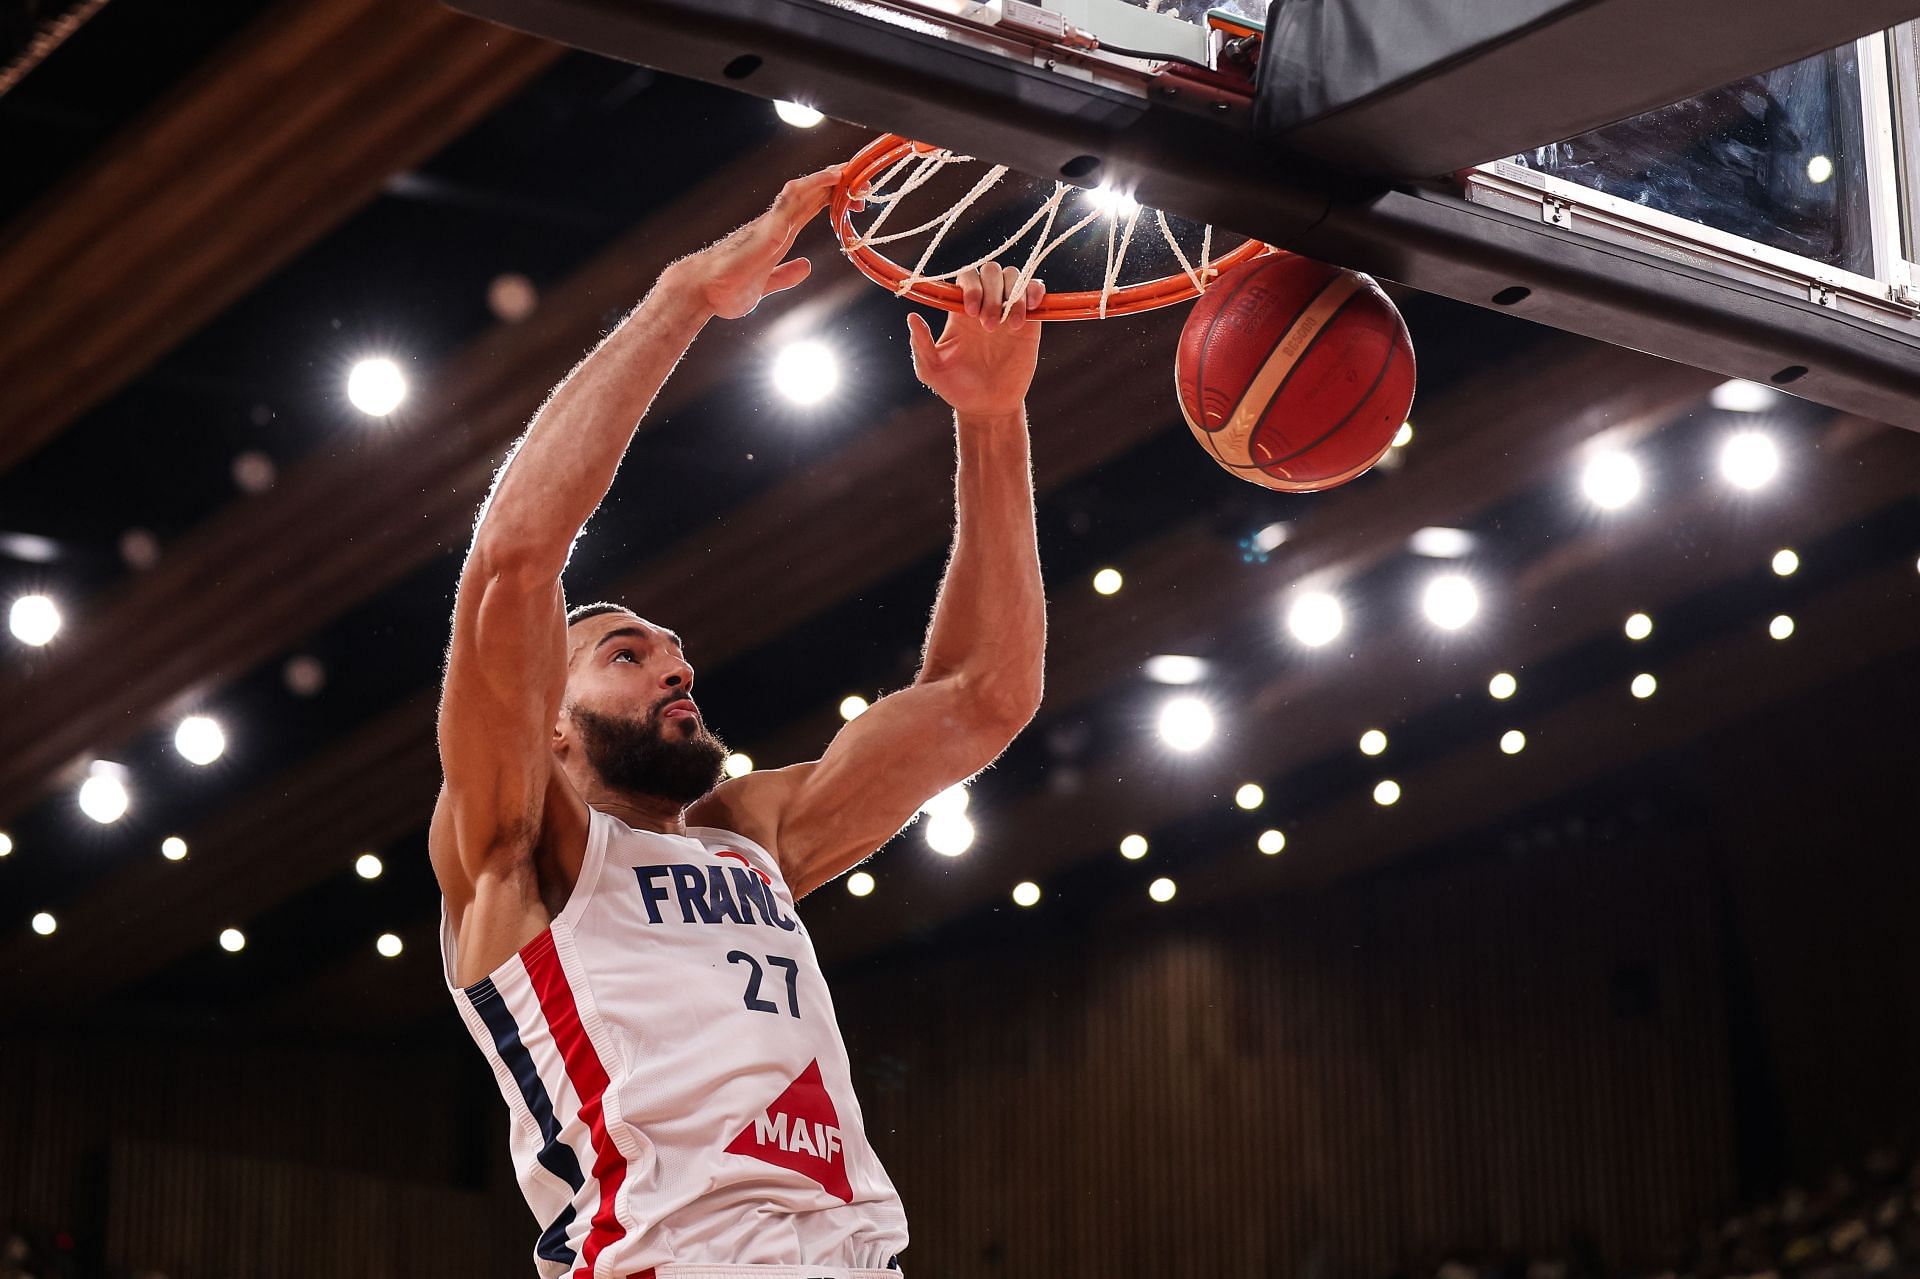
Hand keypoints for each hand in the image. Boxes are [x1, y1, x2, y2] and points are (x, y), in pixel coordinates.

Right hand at [672, 165, 842, 320]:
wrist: (702, 292)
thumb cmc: (726, 288)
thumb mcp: (766, 284)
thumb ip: (786, 275)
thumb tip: (806, 267)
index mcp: (778, 236)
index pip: (810, 209)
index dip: (833, 200)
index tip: (856, 200)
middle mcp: (776, 224)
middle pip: (811, 195)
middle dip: (836, 184)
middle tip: (863, 176)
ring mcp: (771, 223)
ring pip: (803, 190)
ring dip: (827, 178)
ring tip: (851, 169)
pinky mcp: (768, 228)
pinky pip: (792, 199)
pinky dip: (813, 185)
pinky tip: (831, 178)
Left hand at [905, 262, 1045, 418]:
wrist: (987, 407)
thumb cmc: (956, 388)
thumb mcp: (931, 370)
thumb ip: (920, 344)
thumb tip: (912, 317)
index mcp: (960, 311)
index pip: (967, 278)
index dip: (970, 286)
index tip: (969, 312)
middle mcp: (985, 304)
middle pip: (991, 271)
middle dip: (991, 293)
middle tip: (988, 326)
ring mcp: (1009, 311)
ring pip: (1014, 276)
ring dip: (1013, 295)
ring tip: (1011, 326)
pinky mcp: (1030, 321)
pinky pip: (1036, 290)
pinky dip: (1035, 290)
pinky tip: (1029, 309)